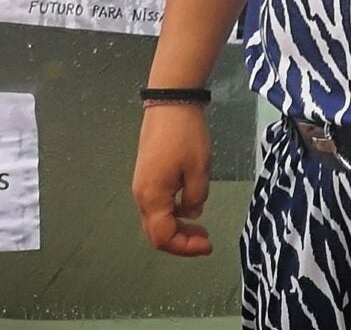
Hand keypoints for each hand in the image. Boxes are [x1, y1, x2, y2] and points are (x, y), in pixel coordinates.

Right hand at [130, 105, 212, 256]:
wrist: (170, 103)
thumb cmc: (186, 136)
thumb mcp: (199, 169)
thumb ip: (196, 197)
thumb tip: (191, 212)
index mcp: (152, 197)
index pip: (164, 237)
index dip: (185, 247)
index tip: (208, 245)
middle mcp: (141, 195)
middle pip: (156, 233)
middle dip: (180, 242)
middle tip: (205, 240)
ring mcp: (142, 185)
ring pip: (155, 220)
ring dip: (177, 228)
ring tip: (201, 227)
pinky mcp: (147, 176)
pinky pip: (157, 205)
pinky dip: (172, 214)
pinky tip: (190, 206)